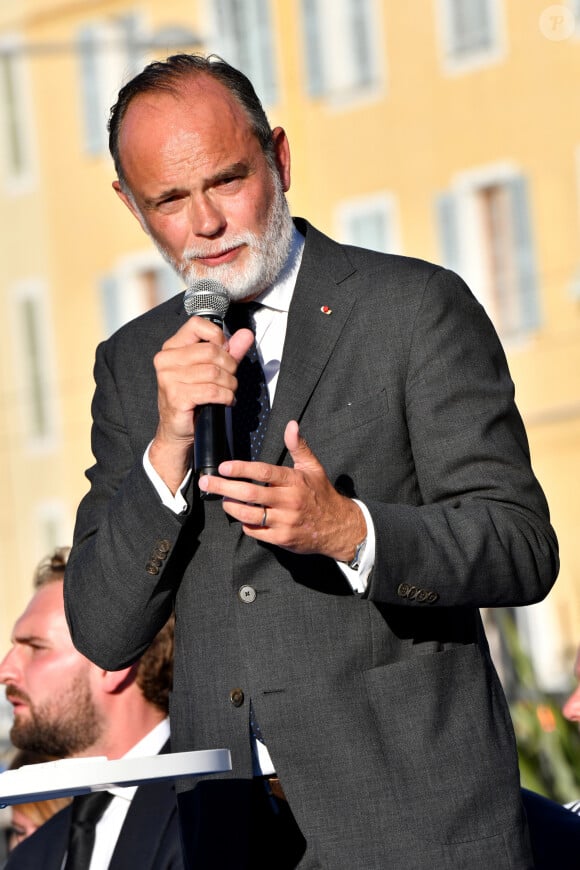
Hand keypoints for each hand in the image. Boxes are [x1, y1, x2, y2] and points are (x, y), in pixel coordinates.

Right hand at [150, 316, 252, 491]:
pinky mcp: (177, 397)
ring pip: (214, 372)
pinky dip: (226, 397)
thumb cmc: (193, 398)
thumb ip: (229, 351)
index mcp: (172, 348)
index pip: (197, 324)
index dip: (218, 337)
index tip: (225, 352)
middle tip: (230, 378)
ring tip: (229, 391)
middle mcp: (166, 360)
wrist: (177, 430)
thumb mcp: (212, 370)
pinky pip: (212, 391)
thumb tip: (246, 334)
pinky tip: (225, 401)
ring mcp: (169, 379)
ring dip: (230, 384)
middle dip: (230, 366)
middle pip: (211, 351)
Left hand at [198, 420, 366, 560]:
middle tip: (206, 483)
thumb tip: (291, 424)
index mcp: (294, 480)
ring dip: (231, 507)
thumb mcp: (313, 467)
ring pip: (249, 514)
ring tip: (222, 500)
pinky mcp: (282, 539)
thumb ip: (298, 446)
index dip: (241, 468)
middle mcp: (289, 501)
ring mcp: (285, 521)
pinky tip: (242, 517)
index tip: (223, 467)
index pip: (263, 472)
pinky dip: (245, 524)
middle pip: (250, 493)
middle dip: (224, 487)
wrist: (338, 527)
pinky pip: (256, 531)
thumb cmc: (321, 494)